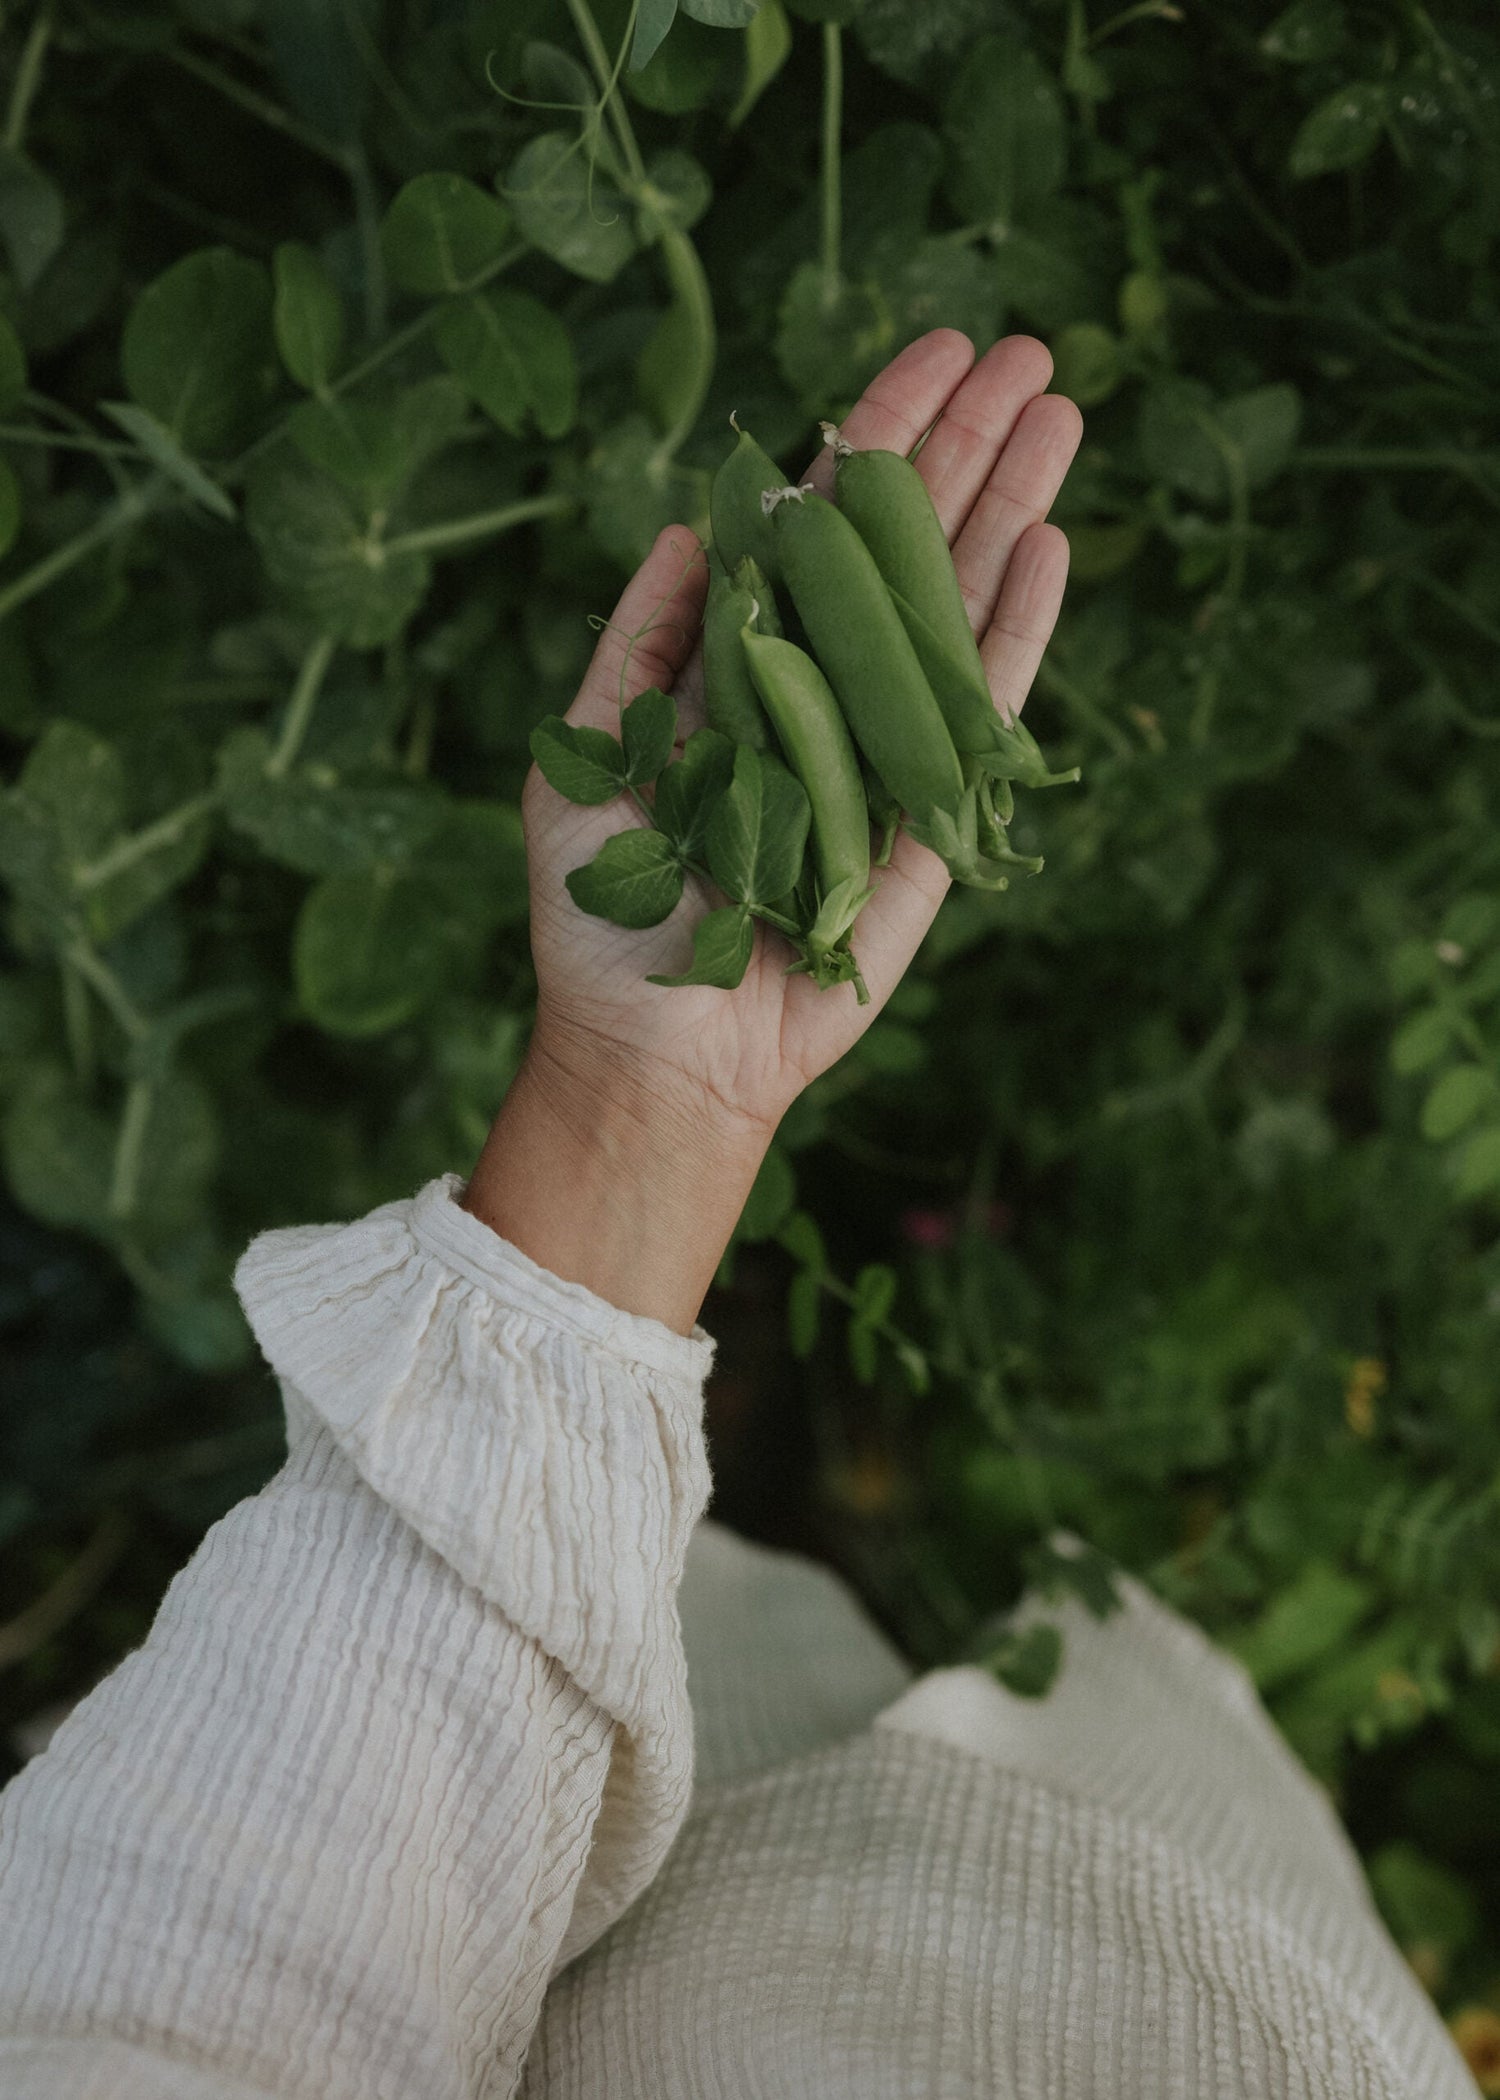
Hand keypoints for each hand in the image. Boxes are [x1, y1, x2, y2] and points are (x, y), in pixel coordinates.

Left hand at [463, 330, 1081, 1333]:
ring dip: (1007, 508)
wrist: (657, 1055)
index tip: (928, 348)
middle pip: (904, 546)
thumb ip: (637, 647)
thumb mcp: (583, 764)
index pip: (815, 526)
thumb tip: (692, 524)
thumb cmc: (602, 922)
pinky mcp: (928, 825)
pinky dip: (1011, 633)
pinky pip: (974, 716)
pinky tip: (1048, 543)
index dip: (871, 433)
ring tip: (1061, 411)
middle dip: (963, 444)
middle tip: (1029, 349)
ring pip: (952, 607)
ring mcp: (881, 754)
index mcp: (738, 666)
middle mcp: (820, 694)